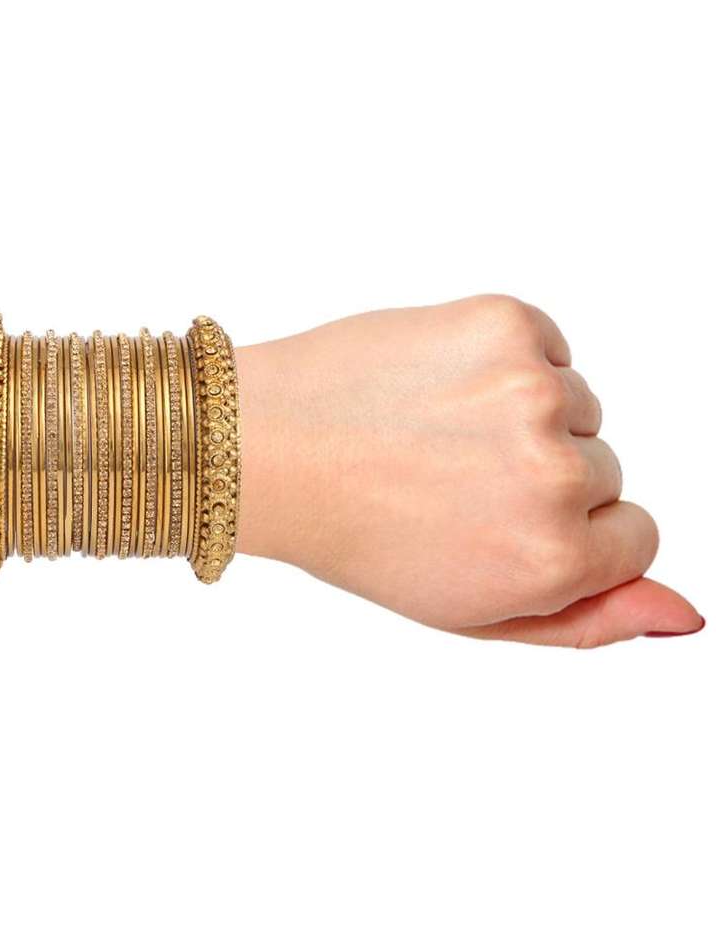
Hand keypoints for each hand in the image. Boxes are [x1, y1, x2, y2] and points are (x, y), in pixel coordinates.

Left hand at [235, 295, 702, 646]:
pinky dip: (504, 363)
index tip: (502, 523)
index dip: (568, 532)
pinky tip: (438, 387)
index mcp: (551, 559)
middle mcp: (554, 475)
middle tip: (448, 480)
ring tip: (435, 433)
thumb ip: (586, 620)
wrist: (271, 446)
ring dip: (521, 417)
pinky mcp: (504, 323)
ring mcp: (532, 390)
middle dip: (540, 477)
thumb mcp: (469, 611)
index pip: (636, 536)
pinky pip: (547, 347)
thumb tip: (687, 613)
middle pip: (604, 469)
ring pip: (576, 405)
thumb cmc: (358, 533)